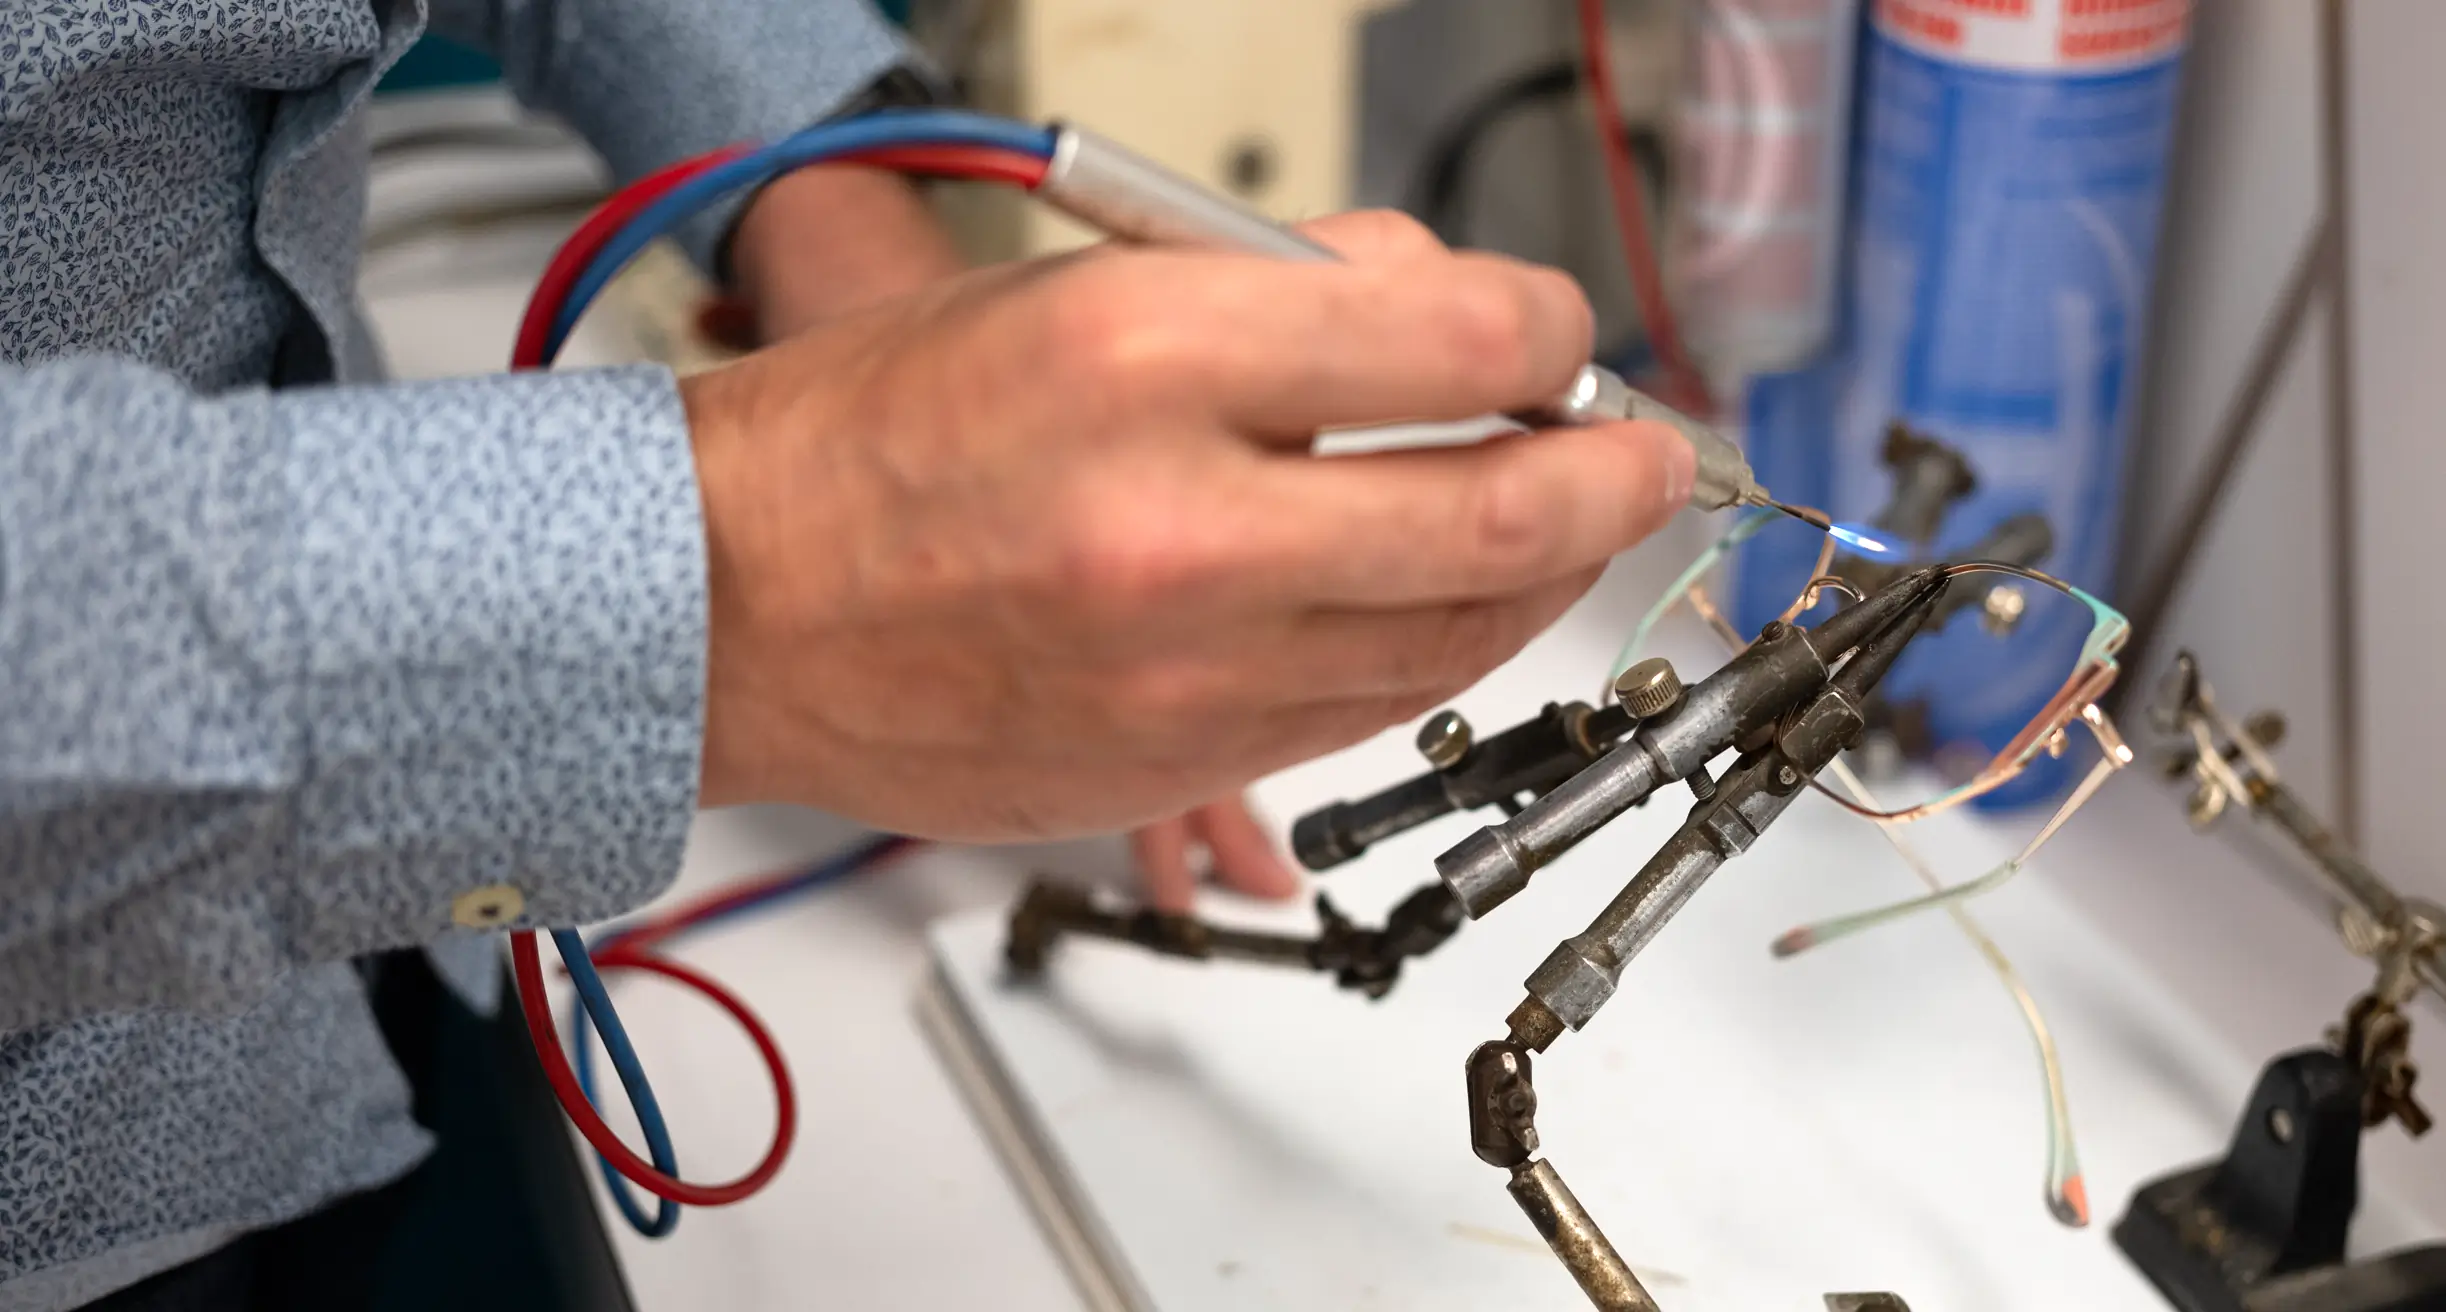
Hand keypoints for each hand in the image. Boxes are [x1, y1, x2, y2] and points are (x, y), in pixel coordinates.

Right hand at [683, 210, 1694, 846]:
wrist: (729, 606)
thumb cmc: (881, 432)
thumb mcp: (1082, 282)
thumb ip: (1294, 284)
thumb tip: (1461, 308)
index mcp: (1148, 357)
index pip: (1461, 333)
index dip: (1554, 327)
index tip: (1561, 332)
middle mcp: (1178, 525)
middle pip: (1506, 511)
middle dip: (1616, 472)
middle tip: (1644, 452)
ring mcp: (1187, 670)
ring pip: (1462, 634)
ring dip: (1544, 573)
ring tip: (1558, 522)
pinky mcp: (1180, 767)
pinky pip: (1375, 711)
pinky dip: (1442, 650)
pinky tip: (1450, 603)